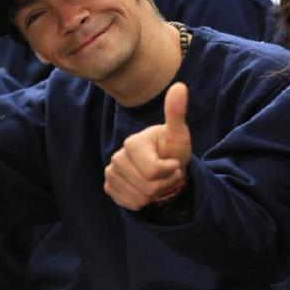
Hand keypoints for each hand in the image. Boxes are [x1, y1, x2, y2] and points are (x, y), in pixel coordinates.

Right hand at [104, 83, 192, 209]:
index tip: (173, 163)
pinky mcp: (109, 185)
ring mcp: (111, 171)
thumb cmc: (171, 149)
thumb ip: (176, 113)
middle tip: (167, 174)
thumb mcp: (178, 134)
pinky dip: (142, 201)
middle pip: (147, 187)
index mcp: (133, 142)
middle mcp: (118, 156)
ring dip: (155, 194)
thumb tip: (180, 86)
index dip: (170, 172)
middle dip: (164, 185)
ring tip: (157, 181)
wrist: (162, 166)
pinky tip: (145, 188)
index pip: (154, 171)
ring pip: (139, 198)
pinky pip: (129, 203)